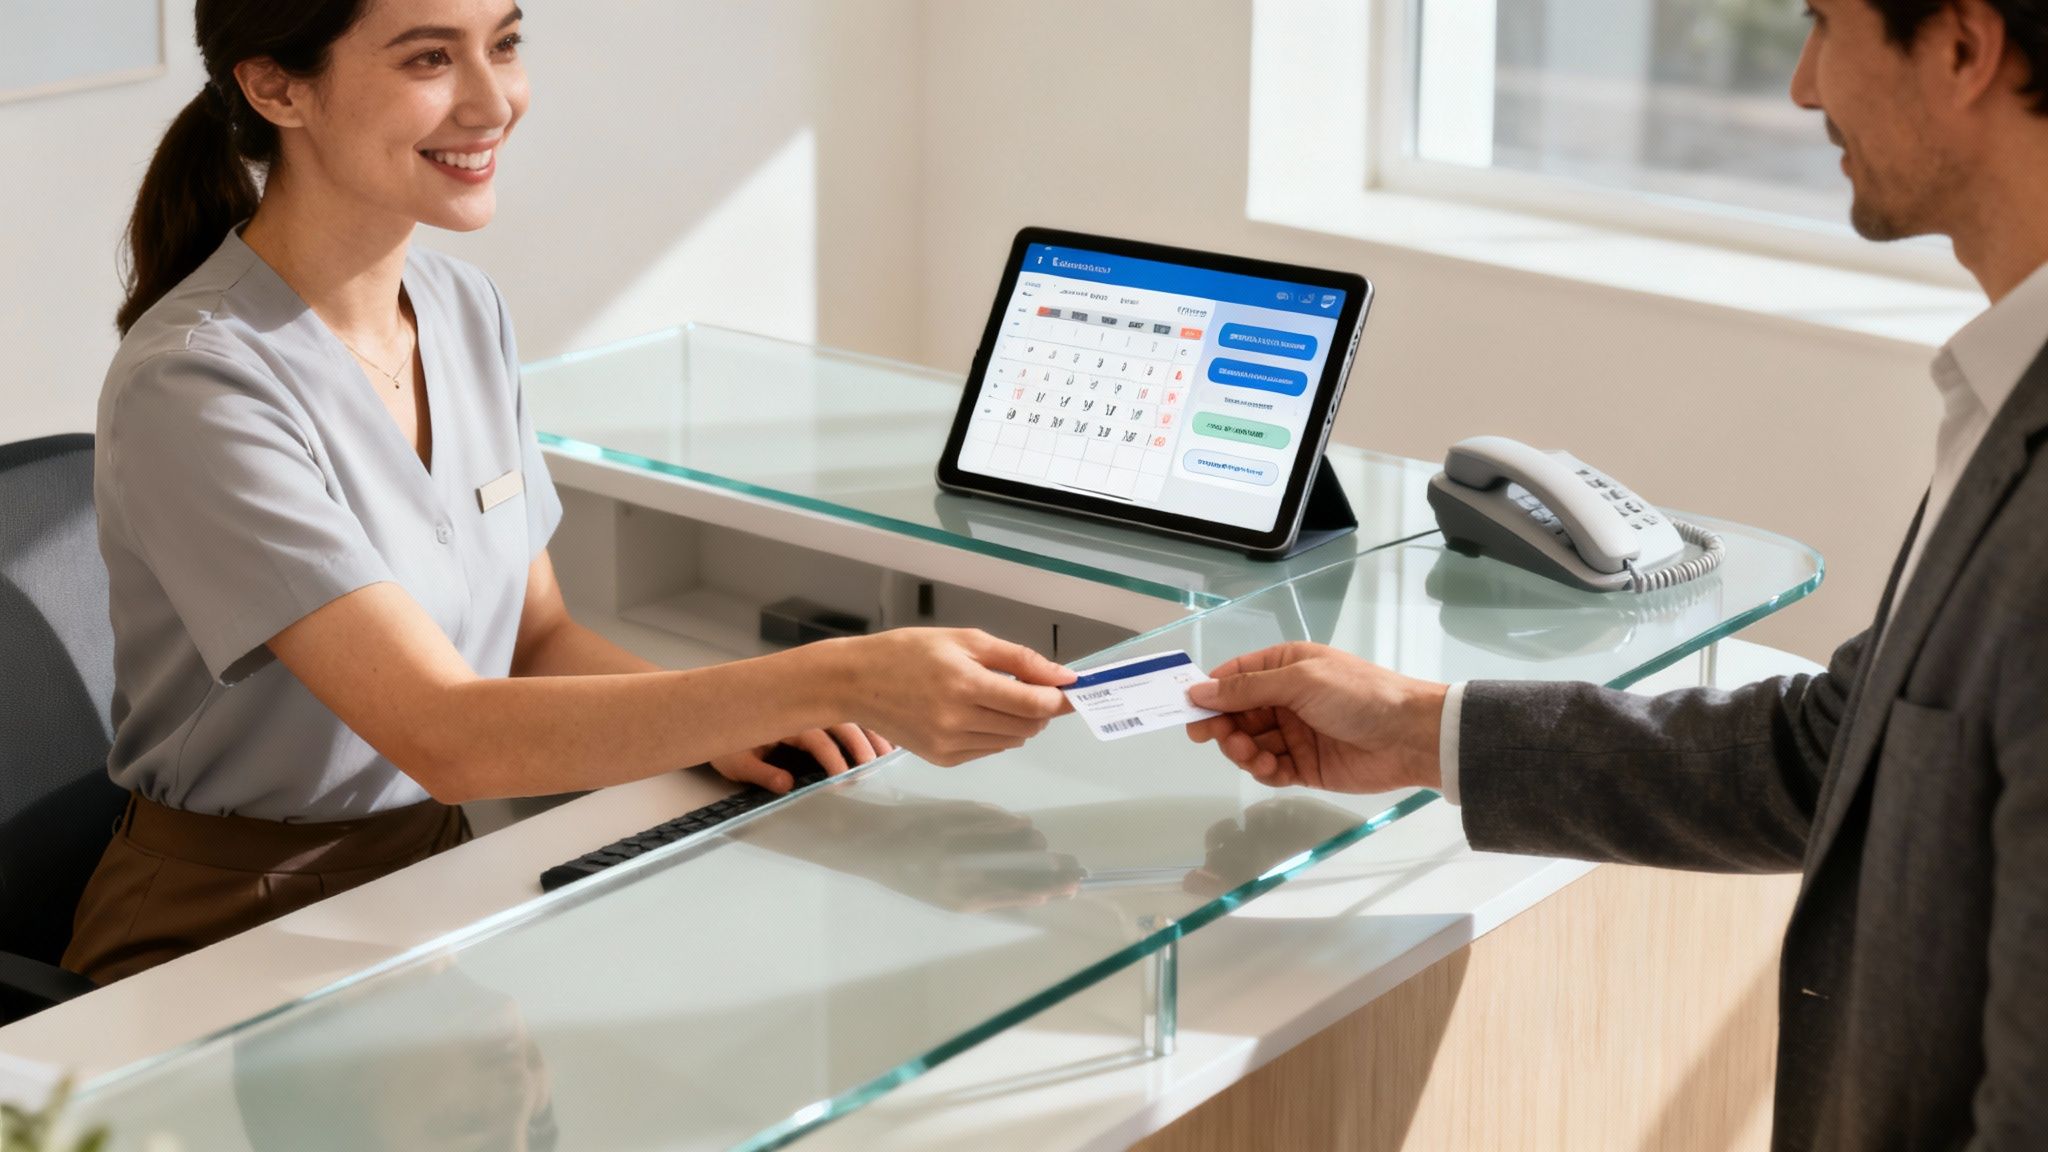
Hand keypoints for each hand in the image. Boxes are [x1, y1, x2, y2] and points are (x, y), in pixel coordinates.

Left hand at [710, 724, 893, 792]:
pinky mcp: (814, 709)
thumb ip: (763, 774)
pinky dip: (866, 723)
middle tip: (875, 766)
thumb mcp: (737, 762)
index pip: (817, 739)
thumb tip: (788, 785)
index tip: (846, 778)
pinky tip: (880, 735)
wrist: (712, 714)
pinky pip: (845, 712)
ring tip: (888, 752)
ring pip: (848, 714)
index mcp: (783, 719)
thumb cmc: (726, 741)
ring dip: (870, 731)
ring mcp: (809, 706)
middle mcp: (800, 708)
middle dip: (861, 744)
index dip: (833, 759)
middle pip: (840, 722)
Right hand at [827, 628, 1074, 765]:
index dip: (1059, 699)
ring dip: (1019, 722)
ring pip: (1012, 741)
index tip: (1073, 691)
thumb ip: (1018, 659)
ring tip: (997, 697)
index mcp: (965, 684)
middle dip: (1040, 709)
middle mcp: (958, 720)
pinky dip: (995, 733)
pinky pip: (989, 749)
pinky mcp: (942, 759)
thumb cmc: (908, 652)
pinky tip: (975, 713)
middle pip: (1027, 726)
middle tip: (1030, 687)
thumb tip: (1063, 676)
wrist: (855, 682)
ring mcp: (949, 745)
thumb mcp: (965, 640)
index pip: (1033, 704)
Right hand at [1185, 642, 1445, 793]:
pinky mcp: (1305, 766)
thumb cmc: (1357, 695)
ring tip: (1253, 756)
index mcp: (1285, 667)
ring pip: (1250, 744)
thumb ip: (1247, 688)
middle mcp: (1286, 698)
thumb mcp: (1300, 681)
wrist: (1410, 737)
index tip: (1187, 710)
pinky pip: (1271, 769)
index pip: (1234, 677)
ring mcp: (1295, 733)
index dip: (1209, 693)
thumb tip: (1198, 690)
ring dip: (1243, 751)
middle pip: (1237, 714)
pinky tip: (1271, 769)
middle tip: (1212, 738)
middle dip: (1223, 726)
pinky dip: (1264, 771)